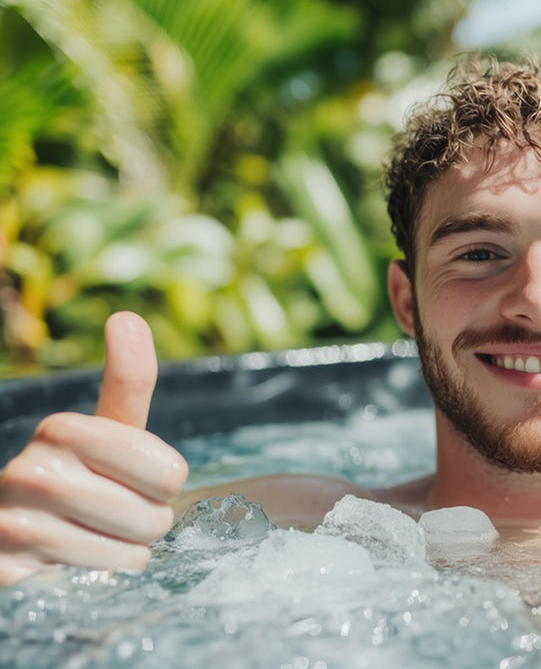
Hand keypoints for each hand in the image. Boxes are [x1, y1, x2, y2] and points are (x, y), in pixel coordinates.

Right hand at [0, 312, 188, 585]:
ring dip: (123, 553)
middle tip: (109, 514)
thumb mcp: (108, 432)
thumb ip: (127, 382)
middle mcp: (31, 470)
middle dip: (145, 523)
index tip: (130, 476)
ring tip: (88, 536)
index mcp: (63, 429)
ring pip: (130, 551)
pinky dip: (98, 578)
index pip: (170, 472)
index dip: (162, 484)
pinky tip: (69, 564)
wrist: (15, 538)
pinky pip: (97, 579)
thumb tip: (127, 316)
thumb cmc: (81, 480)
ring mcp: (13, 523)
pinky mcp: (8, 569)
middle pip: (155, 515)